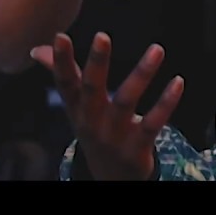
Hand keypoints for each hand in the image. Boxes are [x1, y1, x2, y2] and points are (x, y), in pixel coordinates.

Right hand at [31, 33, 183, 180]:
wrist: (110, 178)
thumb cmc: (95, 130)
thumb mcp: (76, 107)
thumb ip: (63, 75)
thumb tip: (37, 49)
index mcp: (77, 109)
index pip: (65, 83)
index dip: (60, 61)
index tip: (61, 36)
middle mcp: (92, 121)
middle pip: (92, 89)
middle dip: (96, 63)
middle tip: (102, 36)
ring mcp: (115, 135)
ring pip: (127, 101)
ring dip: (142, 73)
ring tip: (157, 49)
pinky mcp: (138, 146)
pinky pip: (153, 122)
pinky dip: (167, 102)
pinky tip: (178, 81)